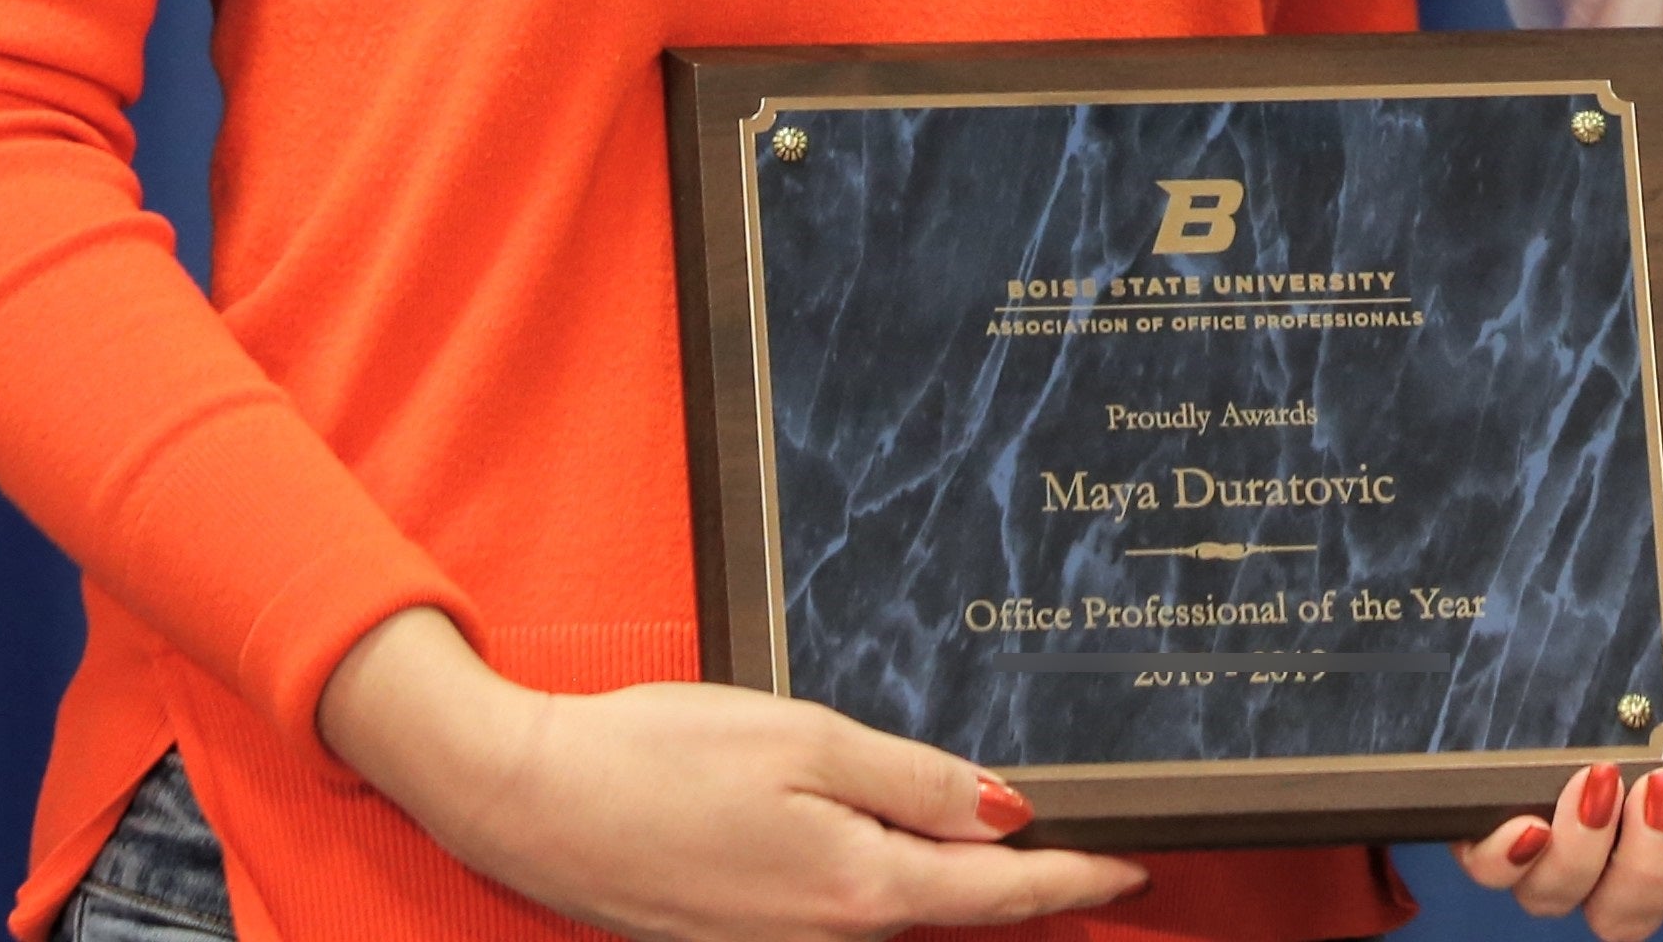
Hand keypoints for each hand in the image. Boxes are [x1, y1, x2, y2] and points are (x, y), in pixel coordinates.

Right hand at [316, 607, 1142, 937]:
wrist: (528, 799)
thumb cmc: (656, 755)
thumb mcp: (803, 739)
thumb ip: (911, 781)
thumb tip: (1008, 813)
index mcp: (854, 888)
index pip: (996, 894)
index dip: (1073, 880)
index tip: (1135, 866)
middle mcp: (823, 936)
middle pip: (953, 914)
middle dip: (1026, 889)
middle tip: (1098, 853)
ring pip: (897, 916)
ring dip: (958, 889)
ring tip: (1022, 849)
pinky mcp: (738, 933)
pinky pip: (841, 914)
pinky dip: (887, 887)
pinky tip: (903, 851)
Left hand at [1456, 664, 1662, 936]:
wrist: (1625, 565)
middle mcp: (1610, 846)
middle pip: (1627, 916)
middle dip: (1650, 863)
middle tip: (1658, 784)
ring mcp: (1547, 834)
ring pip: (1557, 899)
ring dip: (1583, 855)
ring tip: (1598, 780)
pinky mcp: (1487, 807)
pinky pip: (1488, 864)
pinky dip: (1506, 856)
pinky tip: (1528, 820)